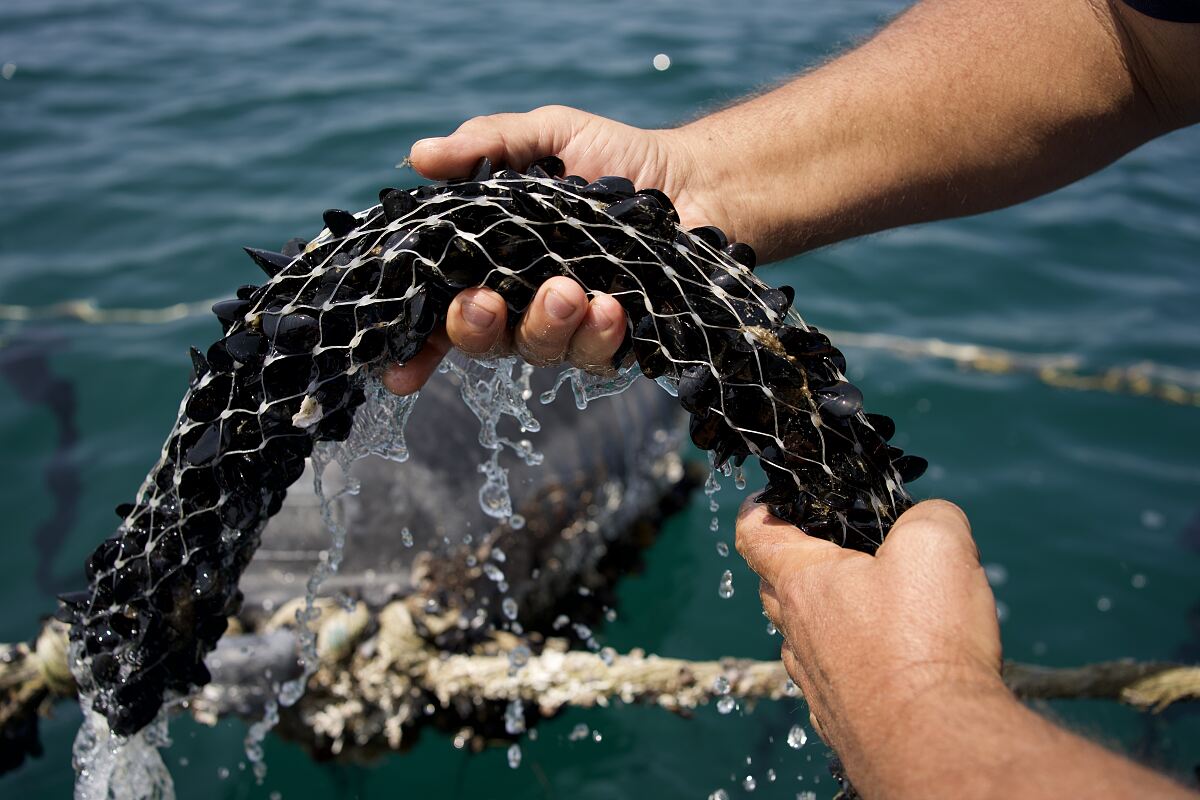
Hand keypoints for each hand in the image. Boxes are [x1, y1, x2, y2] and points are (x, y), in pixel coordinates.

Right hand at [382, 105, 740, 395]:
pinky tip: (612, 308)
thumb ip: (487, 144)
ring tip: (569, 292)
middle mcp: (520, 300)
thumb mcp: (547, 135)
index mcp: (491, 259)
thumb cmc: (613, 157)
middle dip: (473, 327)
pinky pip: (595, 356)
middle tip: (483, 303)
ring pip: (536, 349)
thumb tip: (420, 154)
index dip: (413, 344)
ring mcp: (568, 325)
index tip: (398, 371)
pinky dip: (599, 335)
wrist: (694, 178)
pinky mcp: (616, 340)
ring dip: (544, 324)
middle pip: (479, 337)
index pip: (438, 307)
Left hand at [735, 499, 1004, 757]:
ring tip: (866, 603)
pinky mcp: (842, 719)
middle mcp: (798, 634)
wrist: (935, 743)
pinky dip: (849, 662)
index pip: (755, 534)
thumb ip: (928, 516)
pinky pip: (832, 680)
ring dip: (824, 617)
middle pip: (775, 588)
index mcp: (804, 583)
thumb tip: (929, 519)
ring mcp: (817, 682)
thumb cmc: (923, 642)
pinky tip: (884, 661)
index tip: (766, 500)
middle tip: (830, 548)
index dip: (757, 510)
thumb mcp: (936, 545)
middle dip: (794, 562)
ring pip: (802, 638)